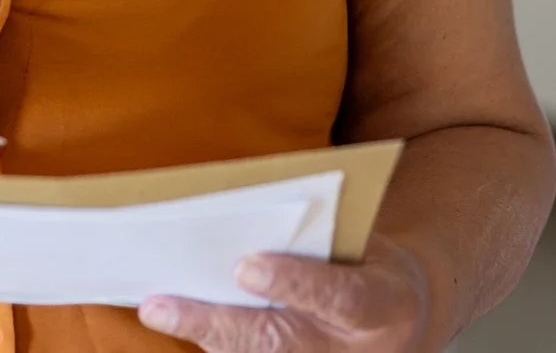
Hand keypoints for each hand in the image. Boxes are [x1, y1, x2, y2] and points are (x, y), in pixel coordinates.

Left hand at [138, 235, 431, 351]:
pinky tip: (175, 318)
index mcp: (386, 306)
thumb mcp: (362, 243)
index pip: (341, 297)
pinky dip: (214, 341)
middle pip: (280, 341)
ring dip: (203, 335)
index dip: (294, 284)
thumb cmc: (366, 264)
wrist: (399, 319)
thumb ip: (313, 236)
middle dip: (217, 322)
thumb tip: (234, 215)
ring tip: (157, 310)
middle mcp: (357, 351)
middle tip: (161, 305)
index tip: (245, 267)